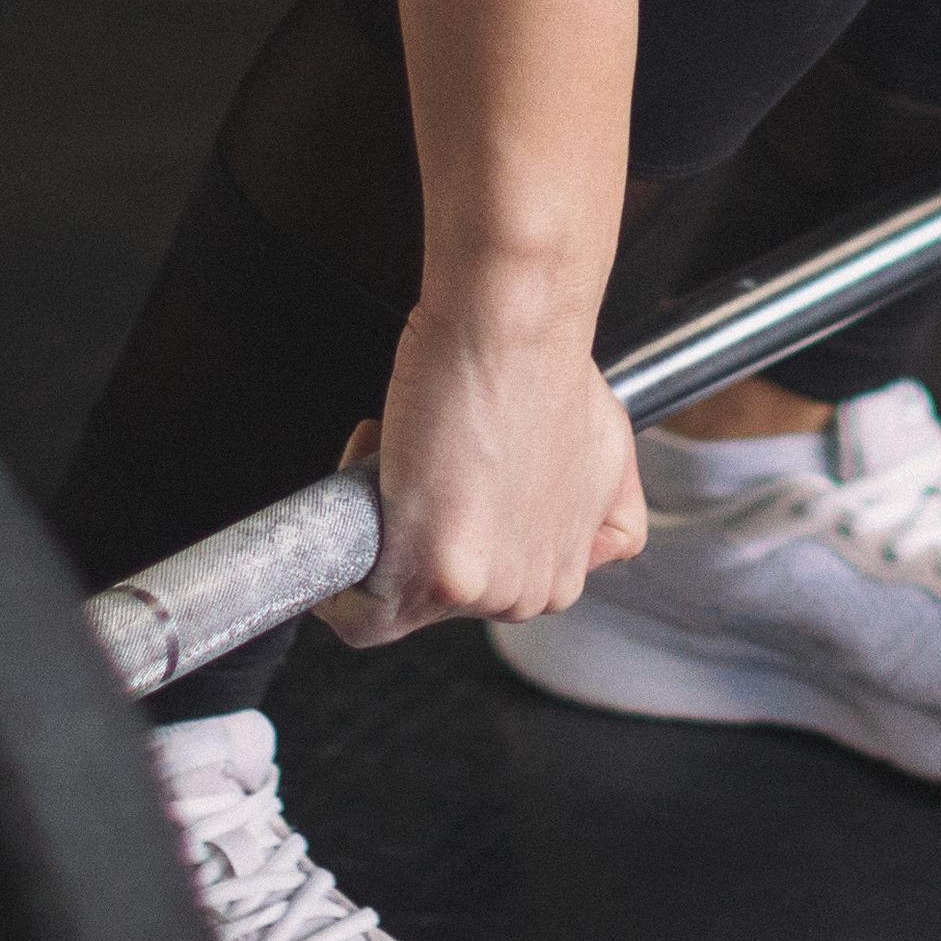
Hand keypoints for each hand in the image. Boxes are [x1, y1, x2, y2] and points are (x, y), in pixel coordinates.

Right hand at [320, 303, 649, 646]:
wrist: (517, 325)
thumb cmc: (543, 361)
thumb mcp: (603, 449)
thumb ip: (591, 510)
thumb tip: (564, 526)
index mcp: (565, 574)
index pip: (479, 588)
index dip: (447, 526)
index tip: (441, 478)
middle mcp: (534, 594)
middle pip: (436, 598)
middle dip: (409, 532)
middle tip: (416, 459)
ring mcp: (490, 592)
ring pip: (393, 606)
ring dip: (373, 535)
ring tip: (394, 453)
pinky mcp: (445, 577)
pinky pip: (359, 615)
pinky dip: (337, 574)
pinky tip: (358, 491)